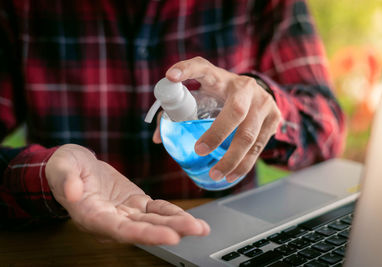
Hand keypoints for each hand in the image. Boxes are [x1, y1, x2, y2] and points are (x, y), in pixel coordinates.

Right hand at [45, 144, 209, 244]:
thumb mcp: (62, 167)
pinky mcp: (136, 204)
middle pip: (143, 229)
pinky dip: (173, 213)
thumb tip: (73, 193)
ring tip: (201, 228)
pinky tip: (190, 218)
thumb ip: (67, 180)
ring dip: (178, 224)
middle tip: (195, 229)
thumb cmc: (65, 167)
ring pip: (154, 222)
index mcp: (92, 215)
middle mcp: (111, 220)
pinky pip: (157, 210)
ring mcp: (126, 213)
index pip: (119, 230)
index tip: (168, 236)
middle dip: (170, 230)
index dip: (144, 234)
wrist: (76, 166)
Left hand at [153, 57, 280, 181]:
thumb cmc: (221, 95)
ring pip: (249, 134)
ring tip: (215, 174)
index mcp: (220, 78)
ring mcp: (263, 102)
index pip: (202, 67)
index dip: (186, 69)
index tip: (171, 77)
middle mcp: (245, 87)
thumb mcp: (203, 94)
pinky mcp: (274, 118)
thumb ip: (180, 110)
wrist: (256, 92)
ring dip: (232, 159)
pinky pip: (259, 146)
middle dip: (217, 134)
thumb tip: (159, 138)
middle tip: (198, 151)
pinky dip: (244, 164)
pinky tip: (232, 175)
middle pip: (236, 111)